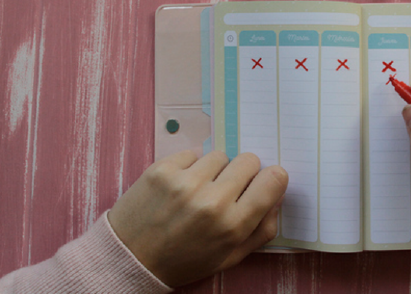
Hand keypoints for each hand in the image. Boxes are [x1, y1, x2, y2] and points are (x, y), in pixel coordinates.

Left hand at [108, 150, 287, 286]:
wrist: (129, 259)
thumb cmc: (183, 261)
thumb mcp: (229, 257)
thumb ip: (261, 230)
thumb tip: (277, 196)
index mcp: (232, 226)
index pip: (273, 180)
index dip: (272, 179)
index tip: (262, 183)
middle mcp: (212, 201)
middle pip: (249, 160)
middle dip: (243, 173)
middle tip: (227, 189)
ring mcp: (186, 182)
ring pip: (221, 155)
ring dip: (215, 170)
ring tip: (199, 190)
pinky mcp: (162, 169)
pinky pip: (193, 153)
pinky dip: (190, 166)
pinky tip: (180, 186)